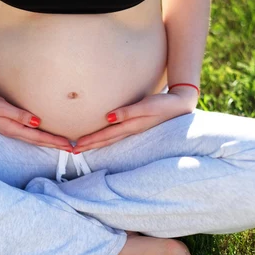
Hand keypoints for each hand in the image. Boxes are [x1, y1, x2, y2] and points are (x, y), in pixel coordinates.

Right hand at [0, 88, 73, 151]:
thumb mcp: (0, 106)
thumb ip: (18, 114)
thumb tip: (37, 122)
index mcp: (12, 129)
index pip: (38, 137)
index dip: (54, 142)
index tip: (69, 144)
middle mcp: (13, 132)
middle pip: (38, 141)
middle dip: (56, 145)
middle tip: (73, 148)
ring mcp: (11, 130)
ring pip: (34, 138)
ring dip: (49, 142)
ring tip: (63, 144)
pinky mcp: (9, 125)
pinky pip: (29, 133)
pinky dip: (40, 135)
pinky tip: (45, 135)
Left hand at [72, 86, 198, 152]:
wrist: (181, 104)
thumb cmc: (164, 104)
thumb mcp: (147, 105)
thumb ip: (128, 111)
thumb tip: (108, 117)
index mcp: (131, 127)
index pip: (105, 136)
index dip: (90, 141)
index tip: (75, 146)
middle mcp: (131, 131)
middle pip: (105, 141)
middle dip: (89, 146)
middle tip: (72, 151)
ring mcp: (134, 129)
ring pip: (110, 139)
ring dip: (96, 143)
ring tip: (83, 146)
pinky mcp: (136, 125)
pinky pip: (116, 134)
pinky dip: (106, 138)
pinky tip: (102, 138)